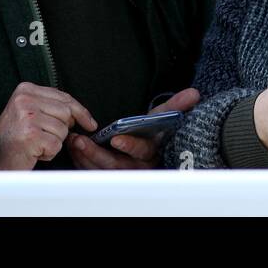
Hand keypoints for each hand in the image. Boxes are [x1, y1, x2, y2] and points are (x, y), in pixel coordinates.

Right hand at [0, 82, 95, 170]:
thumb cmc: (14, 136)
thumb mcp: (31, 112)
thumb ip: (53, 107)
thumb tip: (82, 116)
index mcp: (26, 89)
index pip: (64, 97)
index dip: (80, 111)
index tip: (89, 123)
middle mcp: (25, 100)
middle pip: (66, 113)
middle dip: (61, 129)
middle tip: (42, 136)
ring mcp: (27, 117)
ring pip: (63, 130)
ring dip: (53, 142)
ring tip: (35, 143)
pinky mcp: (30, 136)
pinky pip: (56, 145)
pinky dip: (48, 153)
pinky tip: (33, 151)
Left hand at [69, 87, 201, 170]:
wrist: (147, 145)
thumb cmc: (154, 131)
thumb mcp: (164, 117)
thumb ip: (176, 107)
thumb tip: (193, 93)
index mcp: (152, 152)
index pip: (142, 152)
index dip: (130, 146)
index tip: (116, 138)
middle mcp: (137, 166)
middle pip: (117, 166)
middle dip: (97, 154)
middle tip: (82, 141)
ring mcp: (121, 172)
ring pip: (102, 171)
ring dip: (86, 157)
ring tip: (75, 142)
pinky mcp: (107, 174)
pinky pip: (92, 172)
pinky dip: (81, 161)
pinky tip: (74, 148)